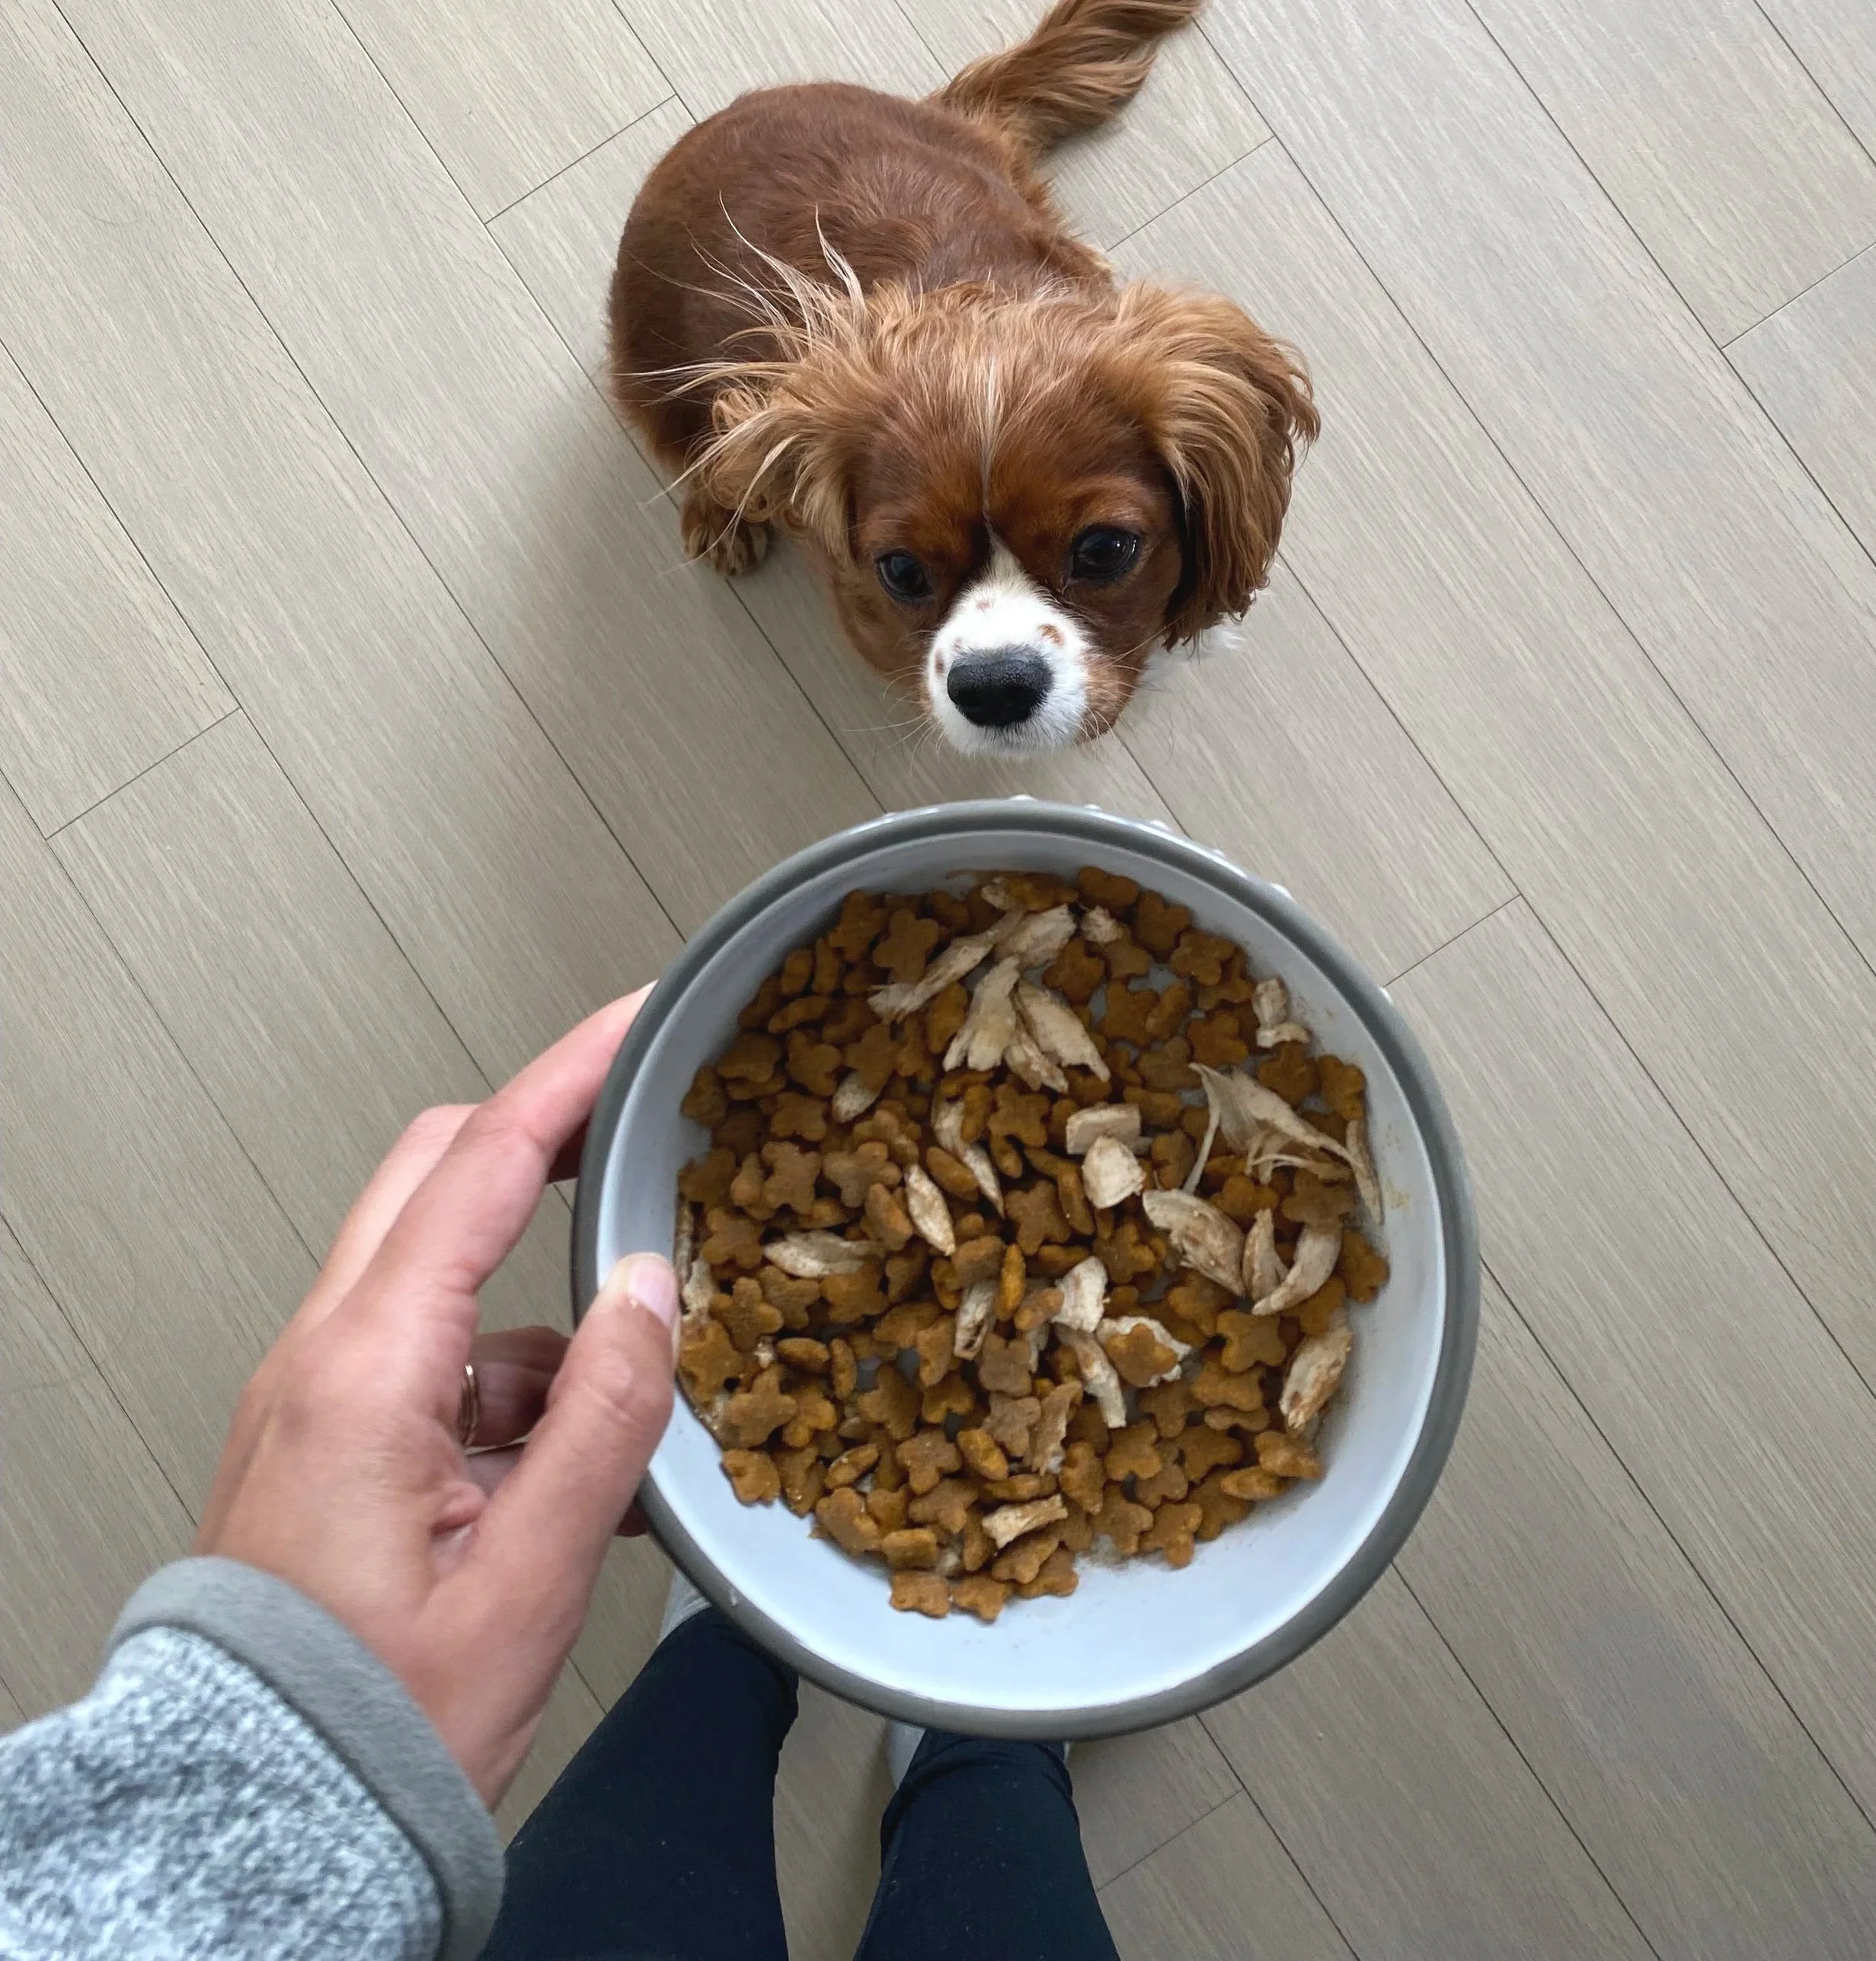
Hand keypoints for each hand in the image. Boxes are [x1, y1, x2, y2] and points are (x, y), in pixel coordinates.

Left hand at [196, 994, 678, 1806]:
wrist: (258, 1819)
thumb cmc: (371, 1726)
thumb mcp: (528, 1580)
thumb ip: (603, 1422)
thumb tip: (651, 1296)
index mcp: (364, 1371)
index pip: (479, 1165)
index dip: (568, 1078)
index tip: (637, 1021)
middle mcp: (321, 1361)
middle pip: (439, 1181)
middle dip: (542, 1149)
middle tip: (639, 1137)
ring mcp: (315, 1400)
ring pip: (440, 1280)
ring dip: (539, 1314)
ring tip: (622, 1414)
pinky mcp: (323, 1444)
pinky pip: (429, 1363)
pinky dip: (508, 1385)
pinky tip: (570, 1473)